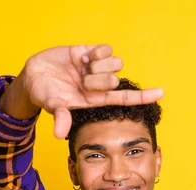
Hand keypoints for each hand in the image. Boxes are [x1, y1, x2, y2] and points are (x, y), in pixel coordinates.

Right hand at [2, 44, 164, 138]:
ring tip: (82, 69)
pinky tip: (84, 57)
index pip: (125, 99)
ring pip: (115, 64)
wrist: (33, 76)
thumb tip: (58, 134)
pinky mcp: (90, 52)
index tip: (162, 93)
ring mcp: (96, 68)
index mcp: (95, 100)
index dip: (144, 96)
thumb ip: (60, 118)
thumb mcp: (53, 106)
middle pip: (115, 80)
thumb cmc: (45, 95)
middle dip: (99, 80)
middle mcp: (99, 84)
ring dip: (99, 66)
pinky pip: (106, 49)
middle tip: (82, 81)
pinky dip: (97, 52)